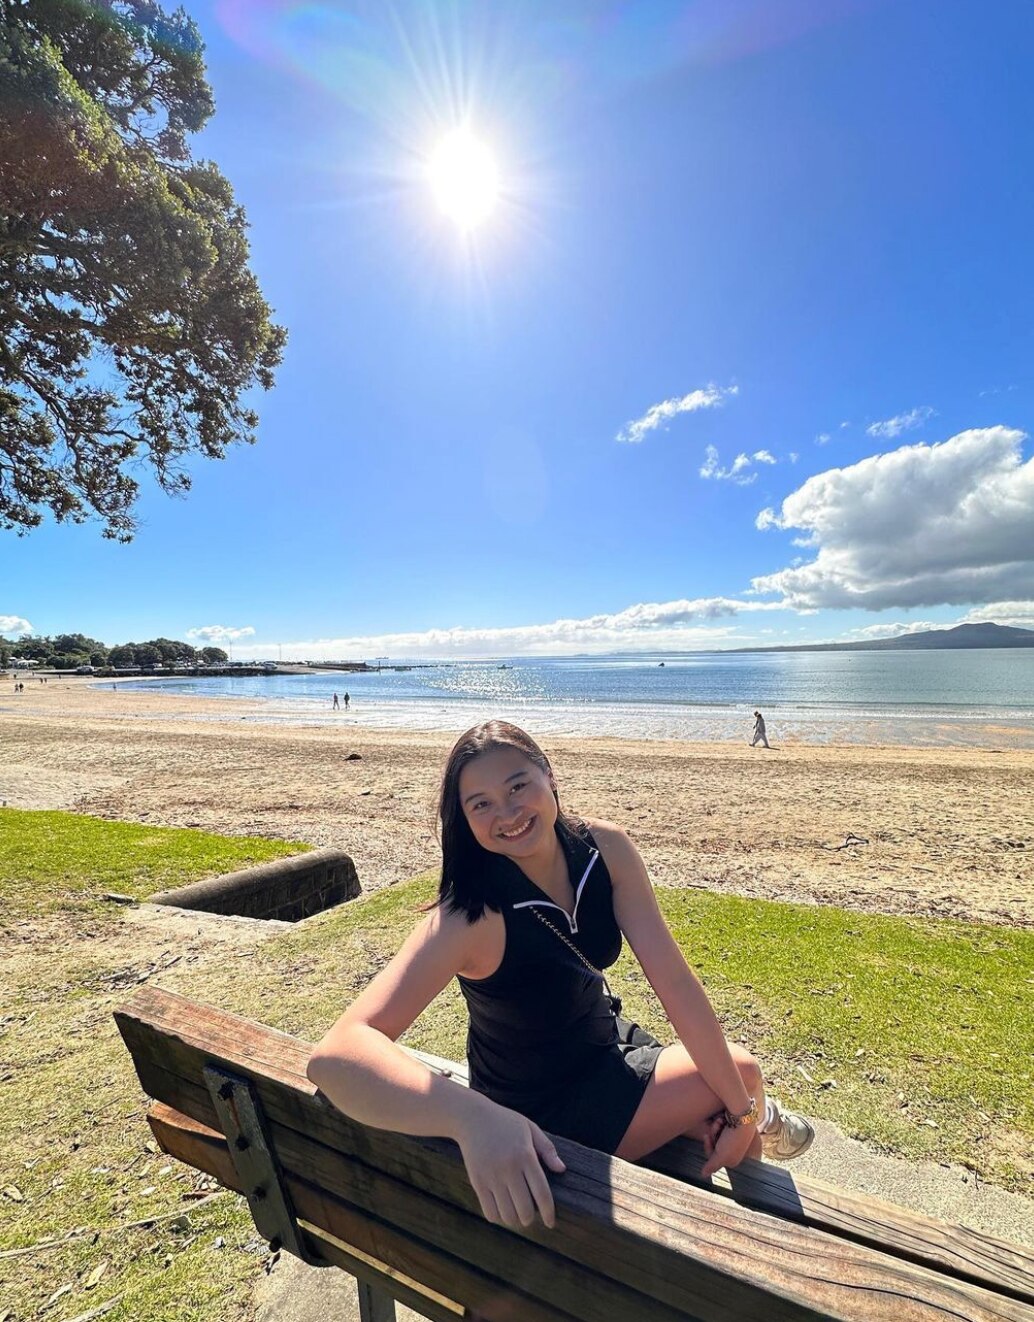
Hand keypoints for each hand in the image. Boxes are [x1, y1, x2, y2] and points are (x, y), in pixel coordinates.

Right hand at [456, 1102, 565, 1229]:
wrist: (471, 1117)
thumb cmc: (505, 1122)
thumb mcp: (530, 1128)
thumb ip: (547, 1149)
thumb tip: (562, 1170)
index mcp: (526, 1155)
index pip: (542, 1193)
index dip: (549, 1212)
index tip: (551, 1222)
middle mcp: (509, 1167)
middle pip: (525, 1209)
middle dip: (530, 1218)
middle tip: (530, 1215)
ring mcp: (492, 1176)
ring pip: (507, 1214)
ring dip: (514, 1220)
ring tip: (516, 1213)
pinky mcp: (477, 1181)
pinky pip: (489, 1212)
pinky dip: (498, 1217)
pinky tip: (501, 1210)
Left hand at [700, 1117, 759, 1177]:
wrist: (743, 1117)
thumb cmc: (733, 1138)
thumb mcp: (721, 1155)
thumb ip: (712, 1165)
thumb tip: (703, 1175)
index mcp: (732, 1160)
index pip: (713, 1156)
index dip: (708, 1146)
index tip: (706, 1136)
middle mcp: (734, 1150)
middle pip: (714, 1145)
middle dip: (713, 1135)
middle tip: (715, 1126)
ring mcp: (734, 1139)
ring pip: (717, 1135)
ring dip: (716, 1127)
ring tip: (720, 1121)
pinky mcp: (734, 1128)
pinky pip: (722, 1127)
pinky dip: (720, 1122)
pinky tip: (723, 1118)